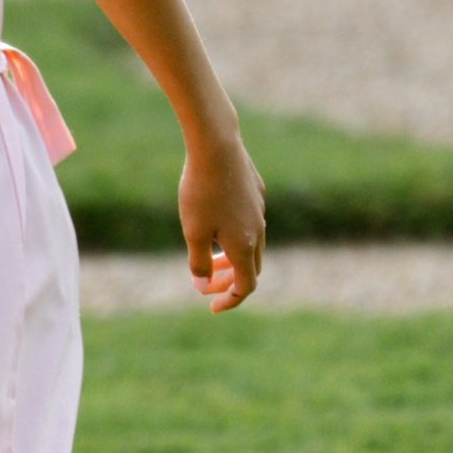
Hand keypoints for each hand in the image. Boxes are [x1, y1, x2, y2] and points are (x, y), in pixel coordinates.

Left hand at [181, 132, 266, 310]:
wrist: (217, 146)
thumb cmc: (201, 191)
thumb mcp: (193, 231)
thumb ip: (199, 262)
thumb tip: (202, 284)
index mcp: (244, 246)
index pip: (245, 285)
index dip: (230, 300)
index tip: (210, 306)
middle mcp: (258, 230)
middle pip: (250, 266)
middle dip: (228, 279)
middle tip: (204, 281)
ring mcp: (260, 209)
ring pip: (251, 243)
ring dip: (231, 256)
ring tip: (207, 253)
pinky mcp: (256, 191)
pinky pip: (249, 220)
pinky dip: (233, 233)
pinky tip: (213, 219)